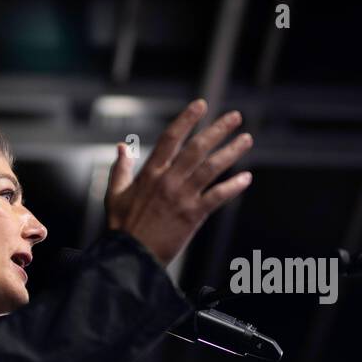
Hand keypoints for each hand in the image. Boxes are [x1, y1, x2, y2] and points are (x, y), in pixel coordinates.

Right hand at [105, 99, 253, 265]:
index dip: (187, 119)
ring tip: (246, 139)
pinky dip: (233, 187)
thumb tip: (122, 147)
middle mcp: (168, 180)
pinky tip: (246, 178)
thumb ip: (120, 168)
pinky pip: (217, 197)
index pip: (170, 137)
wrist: (130, 256)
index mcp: (150, 173)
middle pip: (197, 147)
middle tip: (235, 116)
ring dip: (231, 152)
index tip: (201, 105)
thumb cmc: (123, 227)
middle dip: (218, 130)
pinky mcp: (193, 215)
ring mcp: (182, 197)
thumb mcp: (114, 194)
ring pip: (211, 168)